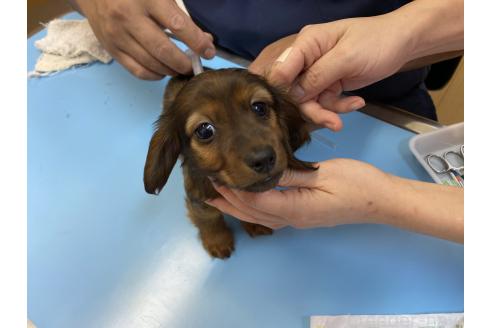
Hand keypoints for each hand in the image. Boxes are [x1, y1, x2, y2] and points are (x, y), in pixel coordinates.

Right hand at [71, 0, 215, 79]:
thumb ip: (181, 16)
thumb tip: (205, 40)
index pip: (178, 25)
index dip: (197, 42)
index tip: (209, 51)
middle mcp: (129, 18)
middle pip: (163, 50)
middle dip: (184, 63)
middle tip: (193, 66)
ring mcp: (118, 35)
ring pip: (151, 64)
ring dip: (171, 70)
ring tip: (181, 68)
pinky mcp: (112, 49)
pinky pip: (137, 70)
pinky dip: (155, 75)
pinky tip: (163, 71)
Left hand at [206, 159, 391, 228]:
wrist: (381, 200)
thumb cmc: (357, 184)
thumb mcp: (323, 173)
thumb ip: (291, 175)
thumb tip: (262, 171)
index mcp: (296, 208)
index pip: (255, 202)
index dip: (234, 191)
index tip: (217, 176)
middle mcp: (293, 218)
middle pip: (253, 213)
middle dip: (229, 201)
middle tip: (208, 187)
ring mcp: (298, 220)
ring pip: (260, 217)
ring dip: (238, 207)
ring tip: (219, 197)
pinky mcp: (303, 215)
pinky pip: (271, 215)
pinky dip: (254, 208)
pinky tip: (248, 201)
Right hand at [250, 13, 416, 128]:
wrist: (402, 43)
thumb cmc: (375, 41)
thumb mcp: (346, 57)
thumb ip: (317, 75)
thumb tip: (293, 95)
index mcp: (306, 43)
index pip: (282, 69)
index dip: (283, 91)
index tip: (293, 109)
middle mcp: (307, 59)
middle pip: (294, 90)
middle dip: (311, 108)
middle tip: (331, 121)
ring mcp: (318, 73)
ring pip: (310, 101)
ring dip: (326, 112)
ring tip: (341, 121)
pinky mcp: (330, 84)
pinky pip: (326, 103)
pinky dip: (339, 107)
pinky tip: (357, 103)